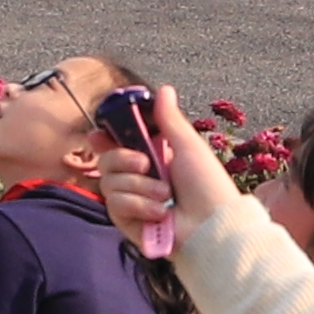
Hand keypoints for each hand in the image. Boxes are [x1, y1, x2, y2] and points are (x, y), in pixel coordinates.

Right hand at [84, 98, 239, 246]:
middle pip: (106, 160)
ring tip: (165, 196)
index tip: (101, 133)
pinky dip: (139, 206)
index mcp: (152, 158)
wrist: (213, 225)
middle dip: (124, 159)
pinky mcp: (128, 222)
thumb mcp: (188, 146)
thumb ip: (169, 119)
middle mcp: (138, 179)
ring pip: (109, 182)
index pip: (115, 144)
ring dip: (140, 187)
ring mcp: (131, 202)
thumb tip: (164, 89)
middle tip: (146, 163)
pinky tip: (160, 213)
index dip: (104, 137)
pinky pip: (115, 205)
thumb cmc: (207, 185)